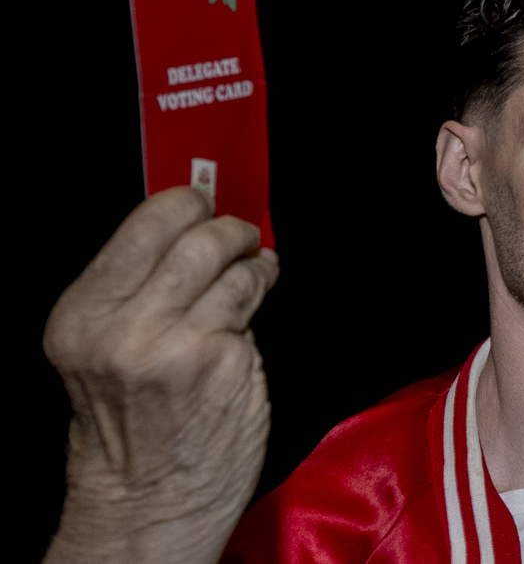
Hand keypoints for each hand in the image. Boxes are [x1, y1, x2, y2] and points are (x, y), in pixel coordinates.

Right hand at [44, 188, 279, 563]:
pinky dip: (260, 297)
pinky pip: (254, 305)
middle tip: (239, 237)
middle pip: (198, 236)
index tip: (203, 202)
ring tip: (252, 271)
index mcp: (82, 316)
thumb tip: (187, 223)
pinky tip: (250, 313)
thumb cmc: (128, 424)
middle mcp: (123, 328)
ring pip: (236, 267)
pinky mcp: (226, 363)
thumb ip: (135, 288)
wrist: (145, 503)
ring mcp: (178, 345)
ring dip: (252, 263)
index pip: (145, 223)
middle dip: (229, 229)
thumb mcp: (102, 349)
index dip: (186, 203)